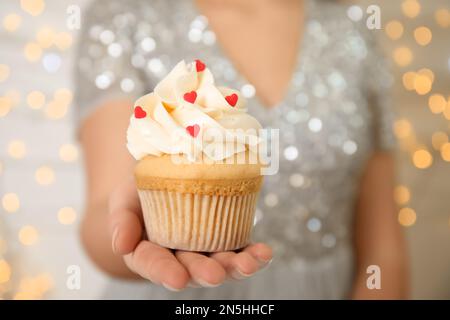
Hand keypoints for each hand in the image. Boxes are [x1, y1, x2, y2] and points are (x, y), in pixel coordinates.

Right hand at [108, 177, 272, 290]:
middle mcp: (178, 256)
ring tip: (250, 263)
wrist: (165, 175)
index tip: (177, 278)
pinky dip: (253, 253)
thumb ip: (121, 220)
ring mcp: (204, 248)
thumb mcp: (123, 199)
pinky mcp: (224, 236)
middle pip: (191, 269)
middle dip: (205, 272)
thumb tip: (121, 244)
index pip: (153, 264)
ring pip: (220, 262)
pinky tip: (264, 252)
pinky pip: (240, 248)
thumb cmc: (138, 191)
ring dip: (236, 266)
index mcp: (148, 253)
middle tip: (215, 274)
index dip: (164, 273)